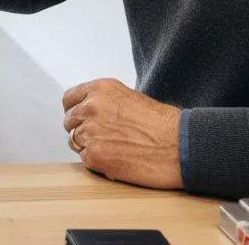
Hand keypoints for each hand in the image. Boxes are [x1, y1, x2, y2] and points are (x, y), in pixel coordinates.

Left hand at [62, 79, 181, 189]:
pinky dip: (97, 162)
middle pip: (70, 121)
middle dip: (82, 130)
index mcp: (99, 89)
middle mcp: (91, 106)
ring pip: (75, 141)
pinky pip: (85, 159)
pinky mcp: (95, 155)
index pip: (69, 99)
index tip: (80, 119)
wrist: (181, 146)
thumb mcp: (129, 97)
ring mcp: (90, 131)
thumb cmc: (164, 124)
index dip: (75, 111)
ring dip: (90, 147)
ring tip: (114, 150)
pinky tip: (117, 160)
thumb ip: (105, 101)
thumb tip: (89, 110)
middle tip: (101, 139)